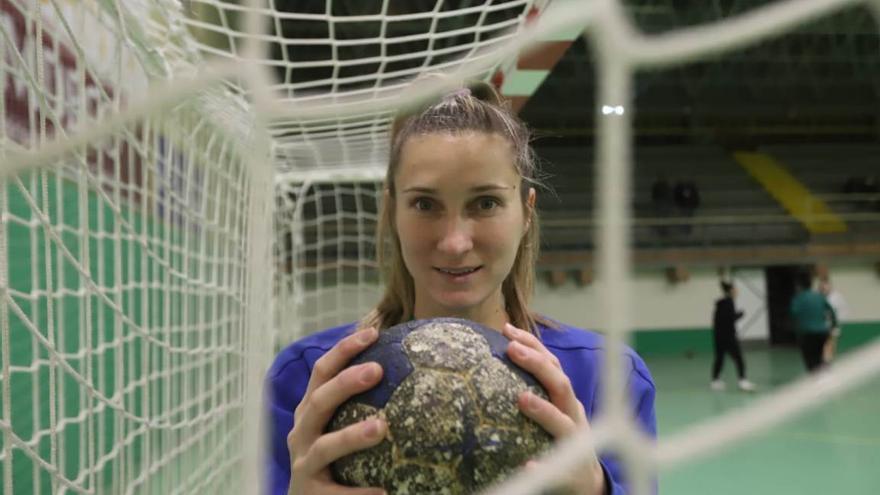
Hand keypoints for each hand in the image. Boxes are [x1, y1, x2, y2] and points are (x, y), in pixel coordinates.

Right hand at [287, 327, 387, 494]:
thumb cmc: (332, 461)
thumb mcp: (337, 428)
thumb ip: (362, 405)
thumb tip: (413, 375)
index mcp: (309, 412)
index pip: (321, 373)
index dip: (343, 350)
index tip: (373, 333)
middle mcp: (301, 433)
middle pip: (319, 402)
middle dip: (345, 383)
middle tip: (377, 370)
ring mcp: (303, 464)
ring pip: (325, 446)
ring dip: (352, 435)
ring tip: (381, 428)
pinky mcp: (310, 494)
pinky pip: (337, 494)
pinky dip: (358, 493)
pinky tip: (384, 491)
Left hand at [503, 323, 604, 494]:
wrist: (587, 482)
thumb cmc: (561, 437)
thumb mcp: (554, 408)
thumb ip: (535, 386)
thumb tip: (501, 355)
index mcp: (565, 399)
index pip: (552, 364)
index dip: (533, 344)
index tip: (507, 329)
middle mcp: (573, 415)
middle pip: (561, 386)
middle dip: (538, 365)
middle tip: (511, 349)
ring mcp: (575, 444)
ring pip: (563, 424)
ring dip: (544, 410)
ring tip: (522, 399)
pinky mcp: (571, 475)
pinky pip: (558, 470)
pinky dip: (544, 465)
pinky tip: (528, 464)